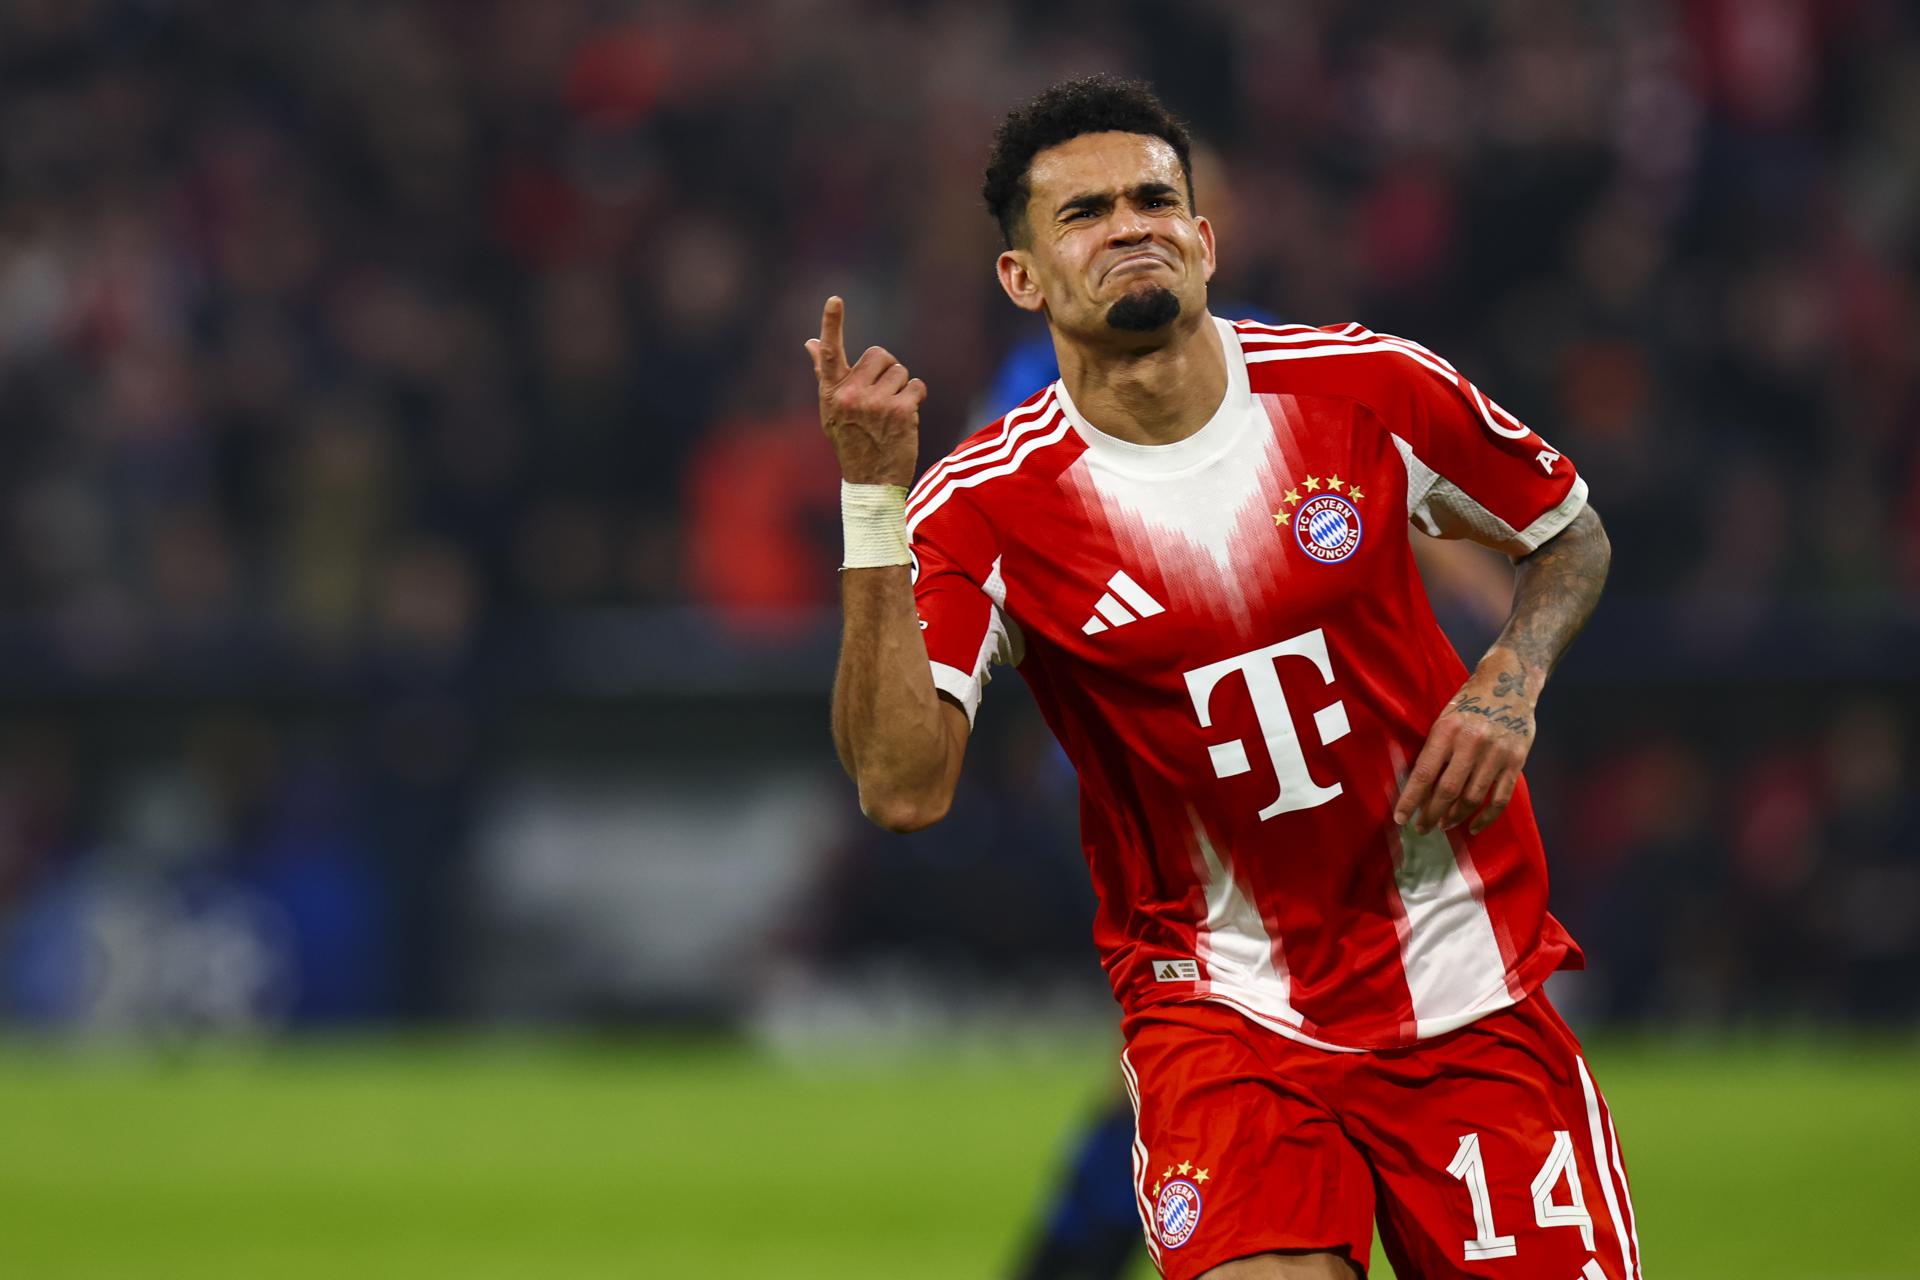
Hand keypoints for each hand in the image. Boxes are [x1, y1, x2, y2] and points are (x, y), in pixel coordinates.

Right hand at [805, 296, 926, 486]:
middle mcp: (851, 395)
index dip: (832, 323)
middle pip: (880, 354)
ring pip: (901, 371)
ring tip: (890, 412)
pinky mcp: (901, 411)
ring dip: (901, 387)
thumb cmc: (850, 440)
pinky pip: (917, 385)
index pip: (831, 352)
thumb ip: (824, 373)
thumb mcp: (831, 409)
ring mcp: (876, 403)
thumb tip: (811, 342)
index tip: (835, 299)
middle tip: (880, 395)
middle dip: (886, 369)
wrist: (870, 481)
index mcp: (832, 391)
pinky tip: (905, 417)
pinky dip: (915, 398)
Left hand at [1392, 654, 1538, 836]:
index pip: (1424, 773)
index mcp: (1446, 730)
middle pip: (1447, 790)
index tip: (1400, 818)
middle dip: (1431, 814)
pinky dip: (1486, 817)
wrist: (1510, 683)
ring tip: (1444, 825)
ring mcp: (1496, 754)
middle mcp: (1471, 742)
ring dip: (1455, 817)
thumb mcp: (1444, 718)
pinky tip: (1473, 826)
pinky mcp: (1516, 761)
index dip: (1411, 800)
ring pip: (1472, 798)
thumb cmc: (1469, 703)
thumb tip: (1418, 789)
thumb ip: (1434, 750)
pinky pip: (1499, 799)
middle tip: (1422, 828)